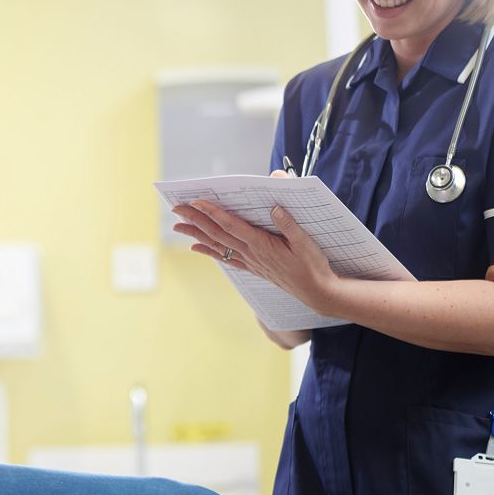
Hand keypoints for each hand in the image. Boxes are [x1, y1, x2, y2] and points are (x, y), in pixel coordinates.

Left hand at [171, 199, 339, 313]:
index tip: (196, 202)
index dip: (212, 212)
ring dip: (196, 235)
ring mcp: (250, 261)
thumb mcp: (305, 241)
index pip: (231, 225)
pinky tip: (195, 248)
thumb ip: (289, 224)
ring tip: (178, 226)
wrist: (317, 292)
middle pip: (217, 234)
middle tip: (176, 208)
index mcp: (262, 244)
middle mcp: (251, 253)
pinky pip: (225, 258)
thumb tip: (274, 207)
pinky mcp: (253, 267)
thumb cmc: (313, 265)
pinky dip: (208, 251)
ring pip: (217, 245)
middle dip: (195, 220)